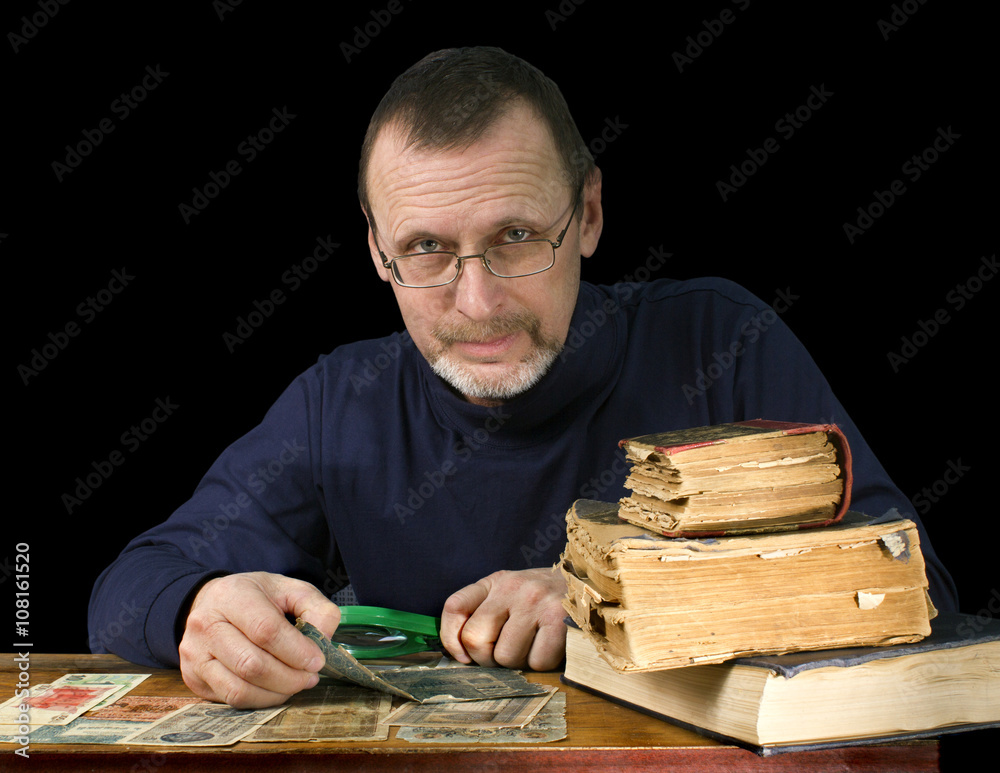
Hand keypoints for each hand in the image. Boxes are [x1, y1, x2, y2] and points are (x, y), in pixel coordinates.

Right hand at [179, 572, 339, 707]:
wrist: (213, 602)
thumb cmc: (257, 596)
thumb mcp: (290, 589)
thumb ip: (316, 608)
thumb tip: (324, 640)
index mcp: (232, 595)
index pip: (265, 630)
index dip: (296, 651)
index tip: (317, 661)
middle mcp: (206, 623)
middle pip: (252, 664)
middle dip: (289, 677)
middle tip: (310, 676)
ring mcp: (194, 652)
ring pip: (239, 688)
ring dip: (276, 693)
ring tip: (297, 683)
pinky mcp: (192, 676)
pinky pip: (229, 699)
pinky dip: (260, 700)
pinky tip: (276, 689)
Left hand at [440, 567, 566, 670]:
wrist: (593, 586)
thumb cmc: (548, 599)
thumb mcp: (513, 593)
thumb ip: (487, 612)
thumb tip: (462, 653)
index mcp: (496, 581)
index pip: (455, 607)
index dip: (451, 638)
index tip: (463, 656)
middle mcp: (512, 588)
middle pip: (475, 639)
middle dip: (488, 659)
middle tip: (506, 655)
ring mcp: (535, 603)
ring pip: (505, 657)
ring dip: (519, 663)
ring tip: (534, 647)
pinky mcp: (558, 619)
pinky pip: (536, 662)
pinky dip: (543, 664)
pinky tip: (551, 648)